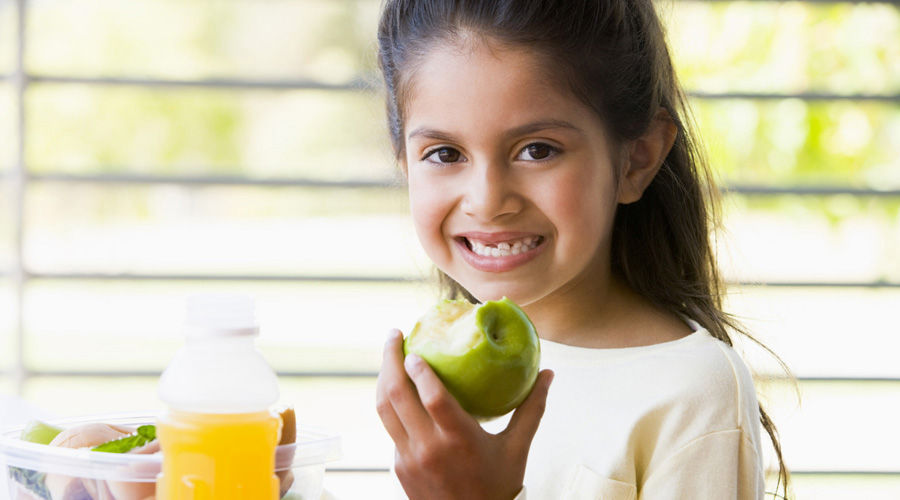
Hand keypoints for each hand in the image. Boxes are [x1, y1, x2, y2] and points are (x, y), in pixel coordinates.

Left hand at [376, 329, 553, 499]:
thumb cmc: (498, 487)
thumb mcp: (517, 448)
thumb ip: (531, 409)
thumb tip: (549, 375)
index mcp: (459, 440)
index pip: (433, 397)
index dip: (420, 369)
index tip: (415, 347)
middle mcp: (428, 449)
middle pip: (396, 396)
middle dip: (390, 360)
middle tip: (393, 335)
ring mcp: (408, 459)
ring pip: (384, 411)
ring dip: (383, 379)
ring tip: (390, 357)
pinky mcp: (399, 468)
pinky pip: (391, 429)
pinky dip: (392, 406)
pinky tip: (400, 391)